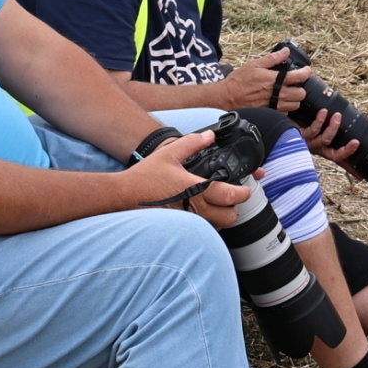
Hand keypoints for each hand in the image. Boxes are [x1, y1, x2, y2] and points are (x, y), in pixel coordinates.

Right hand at [125, 130, 248, 228]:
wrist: (123, 196)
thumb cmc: (144, 177)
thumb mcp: (169, 153)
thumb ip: (192, 143)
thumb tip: (209, 136)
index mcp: (195, 189)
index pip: (231, 196)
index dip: (243, 192)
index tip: (244, 188)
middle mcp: (194, 209)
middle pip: (230, 217)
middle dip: (233, 207)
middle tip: (229, 197)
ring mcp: (188, 222)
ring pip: (218, 227)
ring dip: (220, 217)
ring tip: (213, 204)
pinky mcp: (181, 229)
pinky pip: (203, 231)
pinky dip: (207, 224)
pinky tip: (198, 212)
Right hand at [224, 50, 311, 113]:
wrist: (227, 98)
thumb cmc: (239, 81)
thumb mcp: (254, 65)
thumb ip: (272, 59)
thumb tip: (285, 52)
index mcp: (275, 79)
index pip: (299, 77)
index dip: (306, 73)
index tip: (306, 71)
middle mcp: (277, 94)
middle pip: (301, 93)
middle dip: (300, 88)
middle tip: (295, 84)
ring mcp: (275, 105)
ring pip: (295, 105)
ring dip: (294, 99)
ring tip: (288, 94)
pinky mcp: (270, 113)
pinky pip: (286, 113)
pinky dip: (286, 108)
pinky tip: (280, 102)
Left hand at [296, 108, 364, 179]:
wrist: (280, 120)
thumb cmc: (302, 123)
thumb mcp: (318, 127)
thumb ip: (330, 128)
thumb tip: (345, 120)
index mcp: (323, 149)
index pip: (339, 160)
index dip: (350, 168)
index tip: (361, 176)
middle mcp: (317, 149)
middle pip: (334, 155)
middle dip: (346, 151)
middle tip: (356, 143)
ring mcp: (309, 143)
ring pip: (324, 140)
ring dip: (333, 128)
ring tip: (338, 116)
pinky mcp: (300, 135)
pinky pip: (312, 130)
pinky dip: (319, 120)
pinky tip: (323, 112)